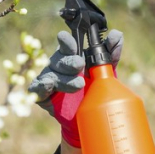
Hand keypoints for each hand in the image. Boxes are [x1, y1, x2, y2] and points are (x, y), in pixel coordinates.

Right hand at [28, 29, 122, 147]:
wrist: (89, 119)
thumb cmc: (94, 90)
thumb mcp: (106, 72)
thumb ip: (110, 55)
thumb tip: (116, 35)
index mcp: (71, 56)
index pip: (67, 45)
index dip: (66, 41)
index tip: (68, 40)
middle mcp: (58, 66)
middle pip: (59, 59)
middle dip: (69, 62)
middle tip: (80, 65)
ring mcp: (49, 79)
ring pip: (51, 75)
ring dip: (64, 79)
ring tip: (79, 85)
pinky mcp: (43, 95)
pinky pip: (37, 88)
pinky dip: (42, 86)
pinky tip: (48, 85)